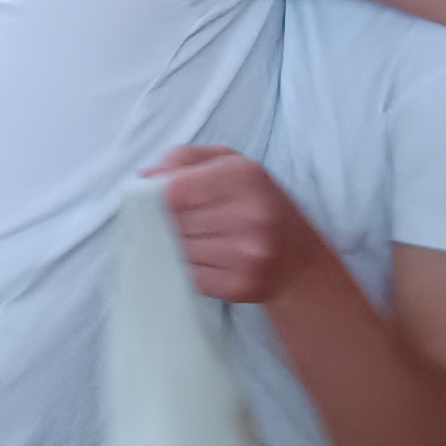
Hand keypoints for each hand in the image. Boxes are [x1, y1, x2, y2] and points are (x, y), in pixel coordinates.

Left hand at [142, 145, 333, 306]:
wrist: (299, 262)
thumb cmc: (259, 204)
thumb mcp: (231, 164)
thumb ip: (185, 159)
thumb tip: (145, 177)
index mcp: (246, 177)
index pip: (175, 189)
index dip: (158, 194)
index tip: (159, 197)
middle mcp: (250, 216)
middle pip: (174, 220)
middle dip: (167, 220)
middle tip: (184, 219)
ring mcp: (246, 255)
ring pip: (178, 248)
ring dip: (177, 244)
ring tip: (199, 237)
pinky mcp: (239, 286)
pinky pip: (188, 274)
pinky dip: (187, 267)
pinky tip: (205, 259)